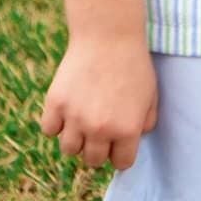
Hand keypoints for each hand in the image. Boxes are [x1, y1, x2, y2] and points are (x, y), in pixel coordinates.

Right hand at [40, 38, 158, 169]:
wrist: (109, 37)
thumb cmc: (134, 66)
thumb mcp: (151, 96)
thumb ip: (145, 123)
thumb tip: (133, 141)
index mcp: (127, 130)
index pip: (121, 164)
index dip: (121, 154)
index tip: (119, 144)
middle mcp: (99, 129)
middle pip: (93, 160)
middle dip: (98, 150)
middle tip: (100, 132)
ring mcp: (75, 118)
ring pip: (69, 150)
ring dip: (76, 140)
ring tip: (83, 122)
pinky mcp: (55, 104)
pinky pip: (49, 130)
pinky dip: (56, 124)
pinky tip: (67, 111)